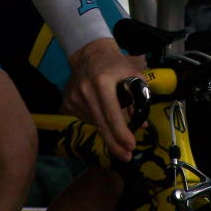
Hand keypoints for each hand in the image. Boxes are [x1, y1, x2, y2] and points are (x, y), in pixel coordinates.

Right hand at [62, 37, 144, 161]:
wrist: (89, 53)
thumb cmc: (116, 65)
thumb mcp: (133, 76)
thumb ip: (139, 99)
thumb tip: (142, 125)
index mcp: (102, 82)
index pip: (112, 113)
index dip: (121, 132)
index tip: (131, 146)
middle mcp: (85, 90)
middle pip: (101, 124)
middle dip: (114, 144)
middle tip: (126, 157)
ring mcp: (74, 97)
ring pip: (95, 123)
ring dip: (108, 129)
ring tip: (116, 124)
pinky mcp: (68, 102)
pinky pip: (87, 119)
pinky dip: (97, 120)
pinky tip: (101, 110)